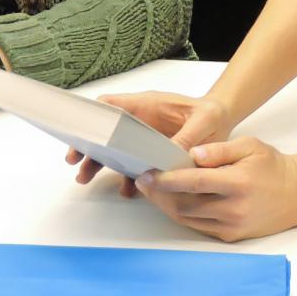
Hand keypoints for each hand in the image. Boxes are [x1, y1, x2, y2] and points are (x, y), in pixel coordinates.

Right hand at [67, 92, 233, 192]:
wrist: (222, 122)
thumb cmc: (211, 113)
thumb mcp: (203, 120)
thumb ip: (187, 136)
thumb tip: (171, 155)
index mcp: (147, 105)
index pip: (111, 105)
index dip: (93, 116)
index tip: (79, 131)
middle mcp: (140, 121)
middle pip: (106, 131)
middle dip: (88, 145)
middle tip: (74, 162)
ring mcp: (144, 139)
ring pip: (114, 150)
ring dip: (99, 164)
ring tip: (85, 178)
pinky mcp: (152, 156)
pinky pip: (133, 167)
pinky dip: (127, 179)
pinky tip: (126, 190)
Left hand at [136, 137, 296, 241]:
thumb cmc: (272, 165)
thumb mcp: (249, 145)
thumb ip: (219, 149)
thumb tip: (192, 154)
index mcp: (237, 183)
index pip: (193, 183)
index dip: (166, 180)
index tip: (147, 173)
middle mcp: (233, 209)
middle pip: (185, 205)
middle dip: (160, 194)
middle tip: (144, 180)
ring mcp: (232, 226)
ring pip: (189, 219)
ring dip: (168, 205)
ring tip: (154, 190)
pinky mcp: (232, 236)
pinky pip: (200, 226)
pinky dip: (184, 214)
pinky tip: (174, 201)